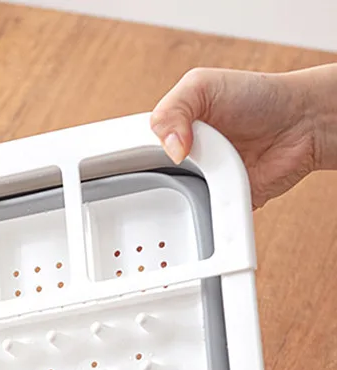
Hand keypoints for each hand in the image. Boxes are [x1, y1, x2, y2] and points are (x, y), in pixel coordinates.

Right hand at [151, 67, 316, 207]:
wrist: (301, 124)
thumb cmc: (258, 97)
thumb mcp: (203, 85)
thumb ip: (173, 109)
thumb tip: (170, 150)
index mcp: (173, 130)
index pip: (140, 150)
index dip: (135, 157)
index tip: (138, 162)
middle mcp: (185, 158)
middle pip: (155, 181)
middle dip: (160, 178)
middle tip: (174, 167)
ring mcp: (203, 182)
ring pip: (178, 203)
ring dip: (186, 195)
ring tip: (200, 177)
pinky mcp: (221, 204)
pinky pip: (205, 218)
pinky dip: (208, 213)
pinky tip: (211, 198)